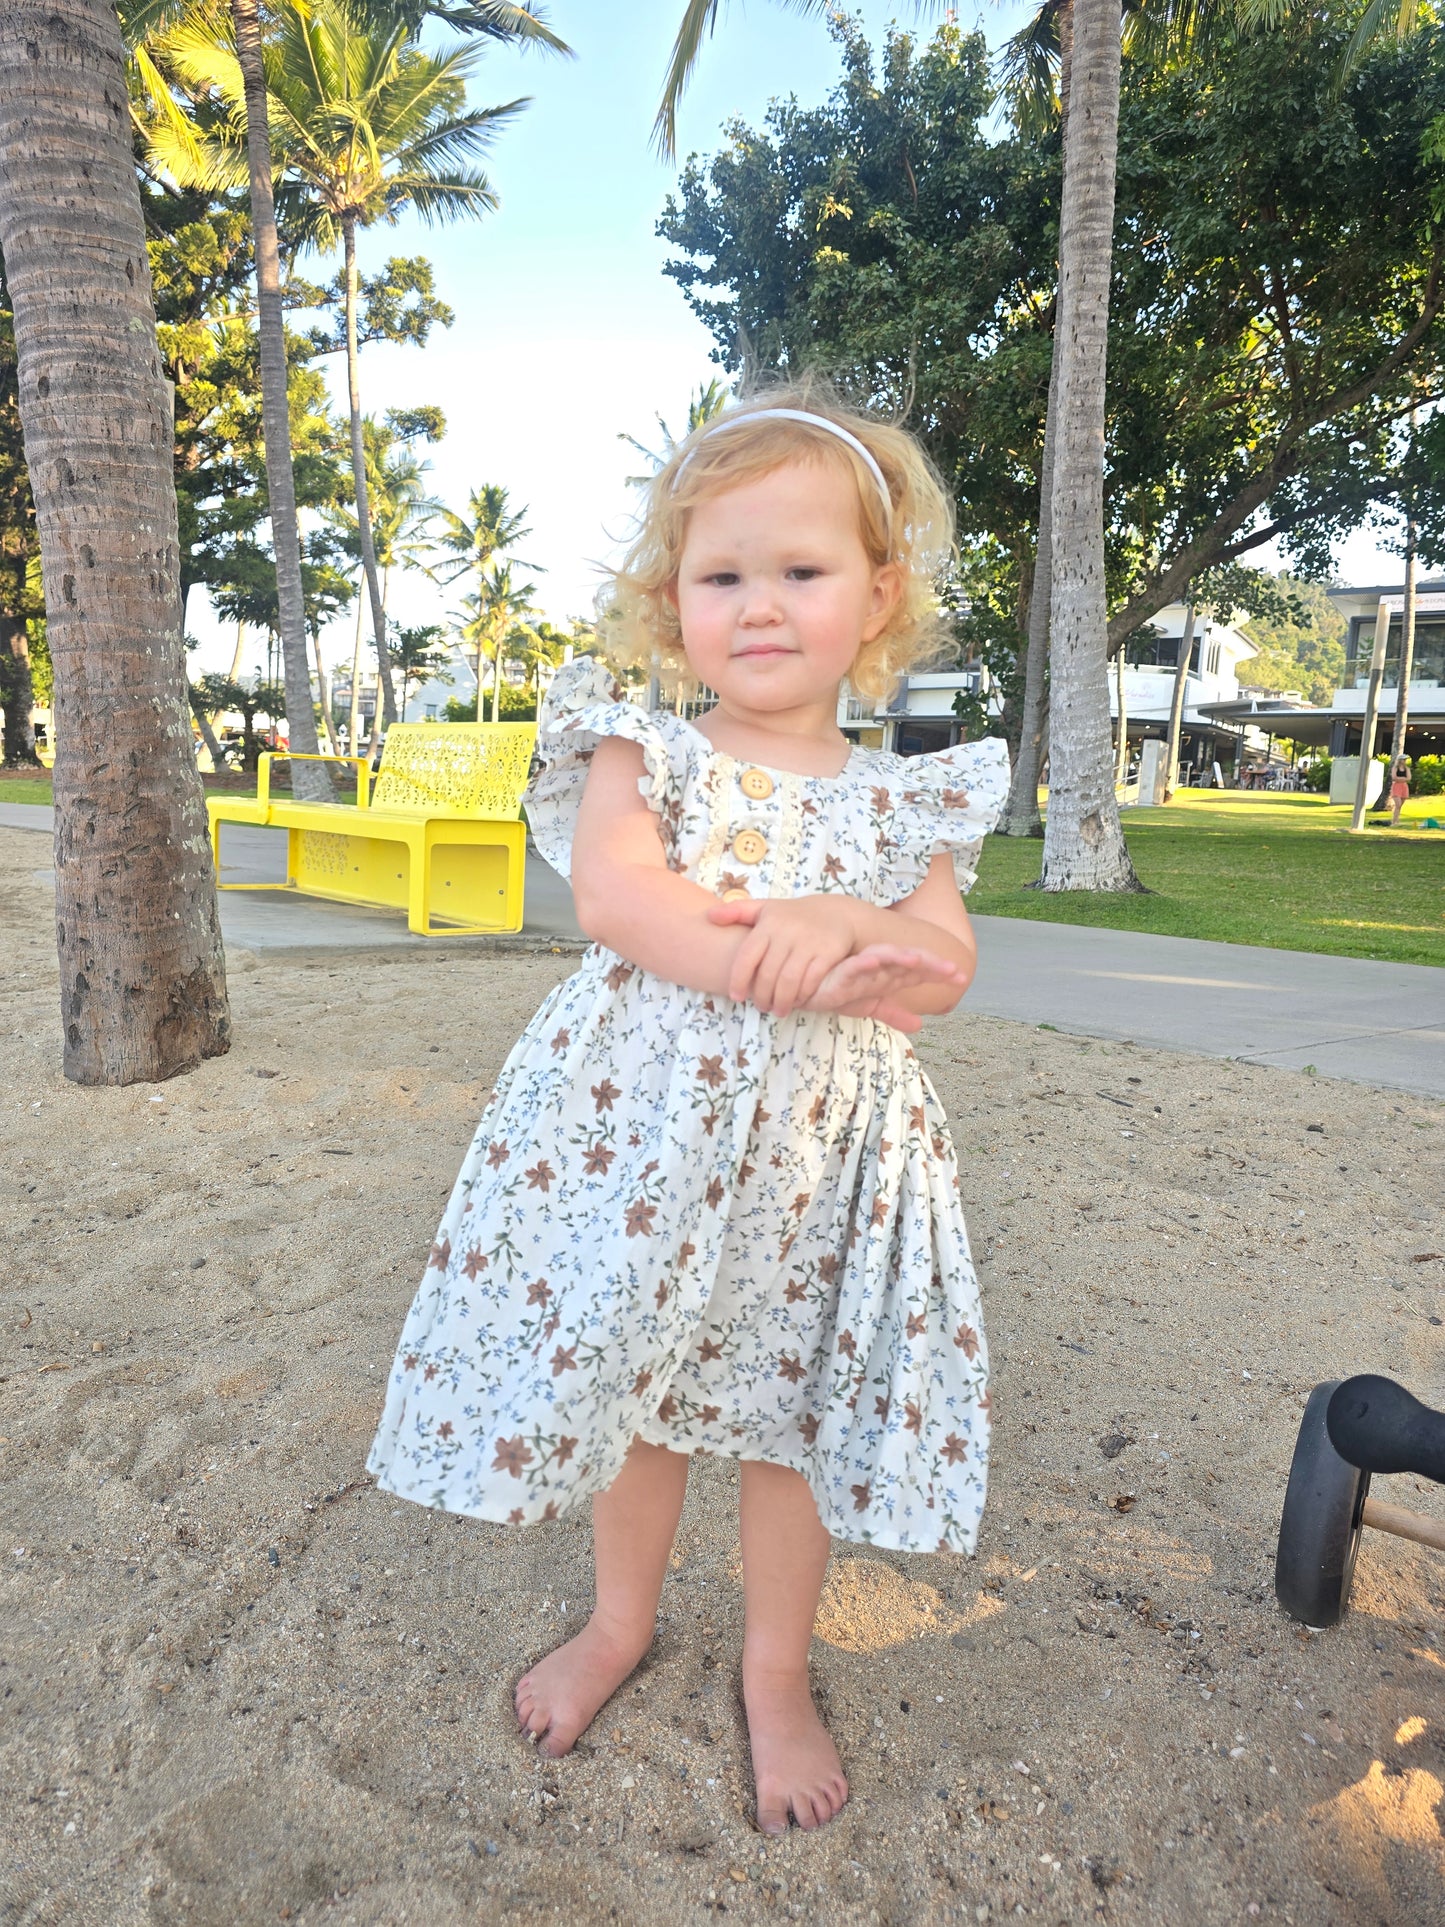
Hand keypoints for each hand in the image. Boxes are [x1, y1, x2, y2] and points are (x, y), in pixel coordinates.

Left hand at [706, 894, 859, 1014]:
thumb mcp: (767, 908)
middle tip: (761, 1006)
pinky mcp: (828, 951)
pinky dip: (802, 995)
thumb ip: (738, 912)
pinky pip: (811, 981)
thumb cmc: (794, 916)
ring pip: (788, 981)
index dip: (738, 980)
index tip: (736, 996)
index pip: (746, 957)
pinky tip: (798, 1001)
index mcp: (768, 923)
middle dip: (762, 996)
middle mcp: (787, 932)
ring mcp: (808, 942)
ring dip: (781, 1001)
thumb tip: (709, 916)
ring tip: (778, 1010)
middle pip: (767, 974)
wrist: (838, 913)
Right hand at [806, 944, 969, 1033]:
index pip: (917, 972)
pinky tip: (875, 962)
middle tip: (954, 971)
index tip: (962, 977)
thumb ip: (893, 1013)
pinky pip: (853, 967)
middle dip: (930, 965)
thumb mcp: (868, 1005)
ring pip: (884, 959)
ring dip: (901, 958)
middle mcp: (876, 968)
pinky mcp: (838, 975)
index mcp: (886, 975)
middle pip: (908, 963)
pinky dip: (864, 964)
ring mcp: (859, 970)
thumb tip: (920, 1025)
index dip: (939, 973)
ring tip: (919, 960)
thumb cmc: (836, 990)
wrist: (804, 987)